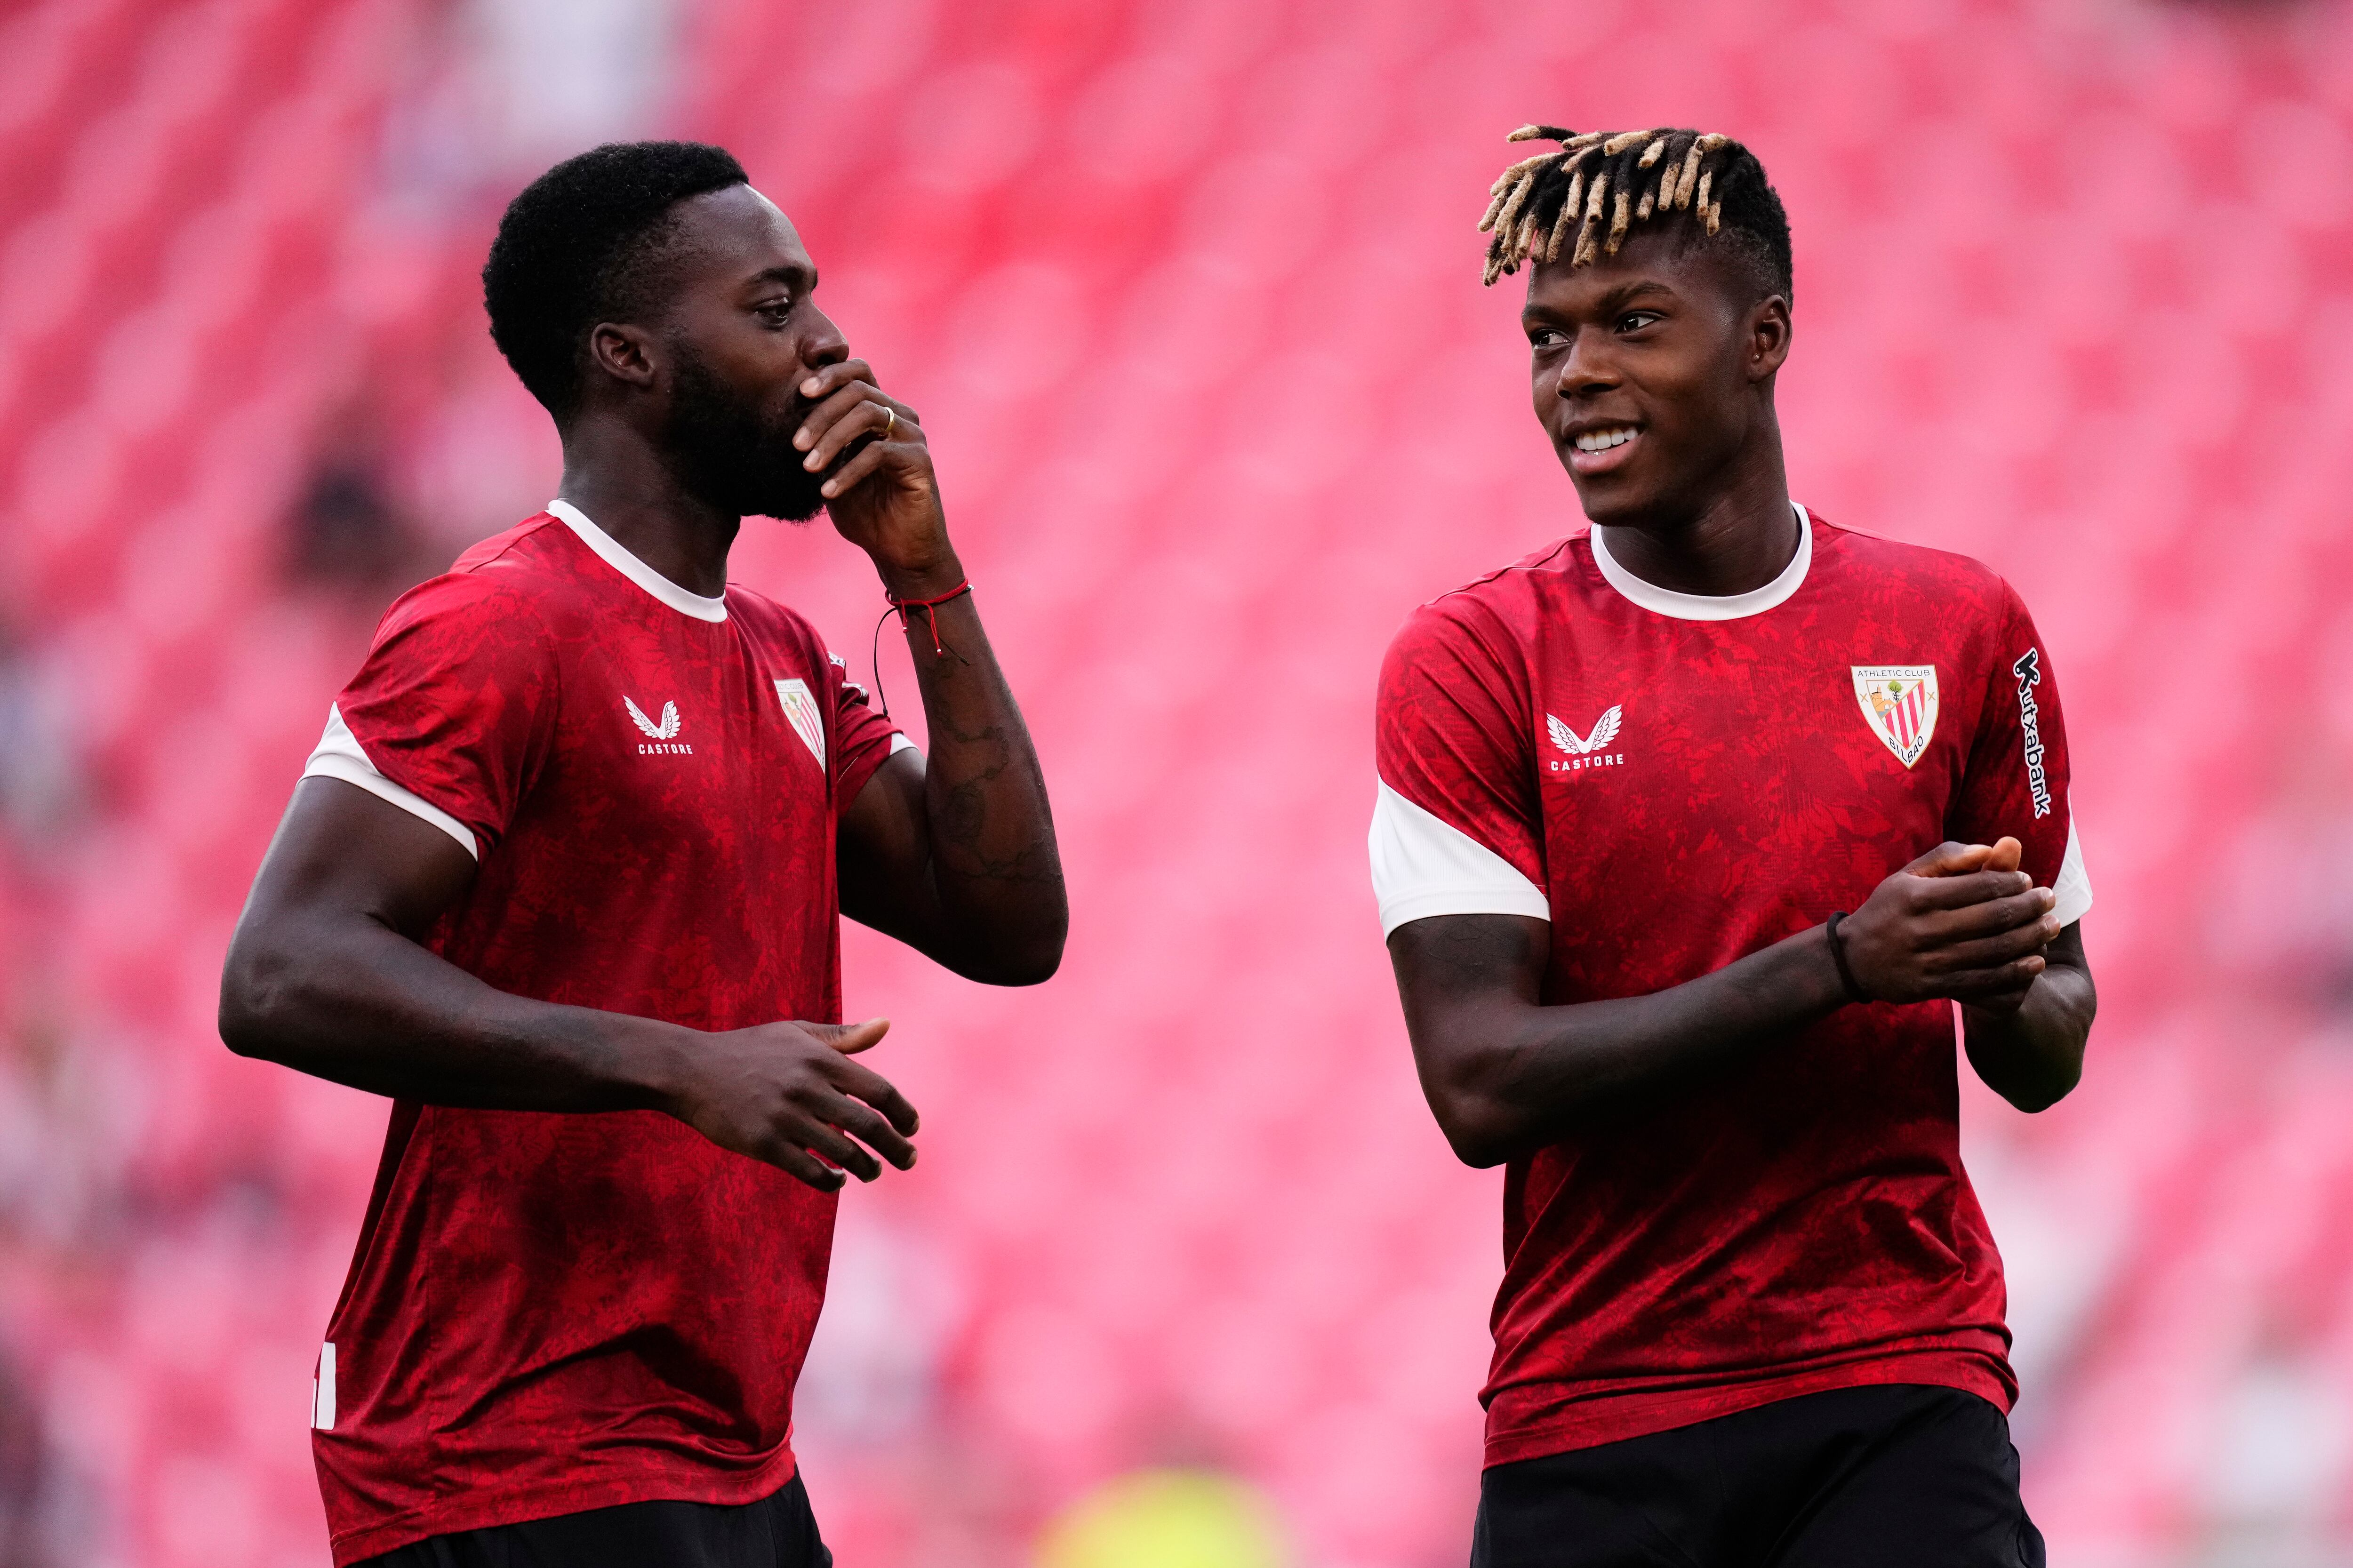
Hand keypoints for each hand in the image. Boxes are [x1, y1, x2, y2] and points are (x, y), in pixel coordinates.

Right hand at [663, 1017, 919, 1190]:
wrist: (690, 1070)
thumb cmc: (749, 1049)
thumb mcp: (795, 1033)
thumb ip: (842, 1036)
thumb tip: (886, 1026)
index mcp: (819, 1059)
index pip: (879, 1090)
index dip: (902, 1112)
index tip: (912, 1128)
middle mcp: (807, 1087)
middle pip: (869, 1125)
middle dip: (896, 1148)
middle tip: (908, 1160)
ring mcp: (784, 1117)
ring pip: (842, 1153)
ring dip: (866, 1168)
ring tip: (872, 1172)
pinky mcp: (763, 1144)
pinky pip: (809, 1171)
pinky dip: (830, 1181)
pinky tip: (836, 1180)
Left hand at [793, 360, 962, 596]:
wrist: (899, 552)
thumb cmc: (865, 512)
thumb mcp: (831, 471)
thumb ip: (818, 442)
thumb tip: (783, 417)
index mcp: (880, 412)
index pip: (857, 371)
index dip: (829, 373)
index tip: (800, 393)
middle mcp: (900, 417)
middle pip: (858, 390)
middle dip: (820, 414)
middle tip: (796, 444)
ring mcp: (912, 436)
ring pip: (867, 414)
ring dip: (831, 438)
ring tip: (807, 466)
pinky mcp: (920, 461)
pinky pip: (878, 452)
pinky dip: (847, 471)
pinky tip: (827, 492)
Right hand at [1837, 840, 2058, 1005]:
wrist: (1854, 959)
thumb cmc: (1889, 909)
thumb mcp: (1907, 875)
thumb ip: (1947, 858)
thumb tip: (1990, 849)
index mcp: (1917, 895)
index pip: (1980, 885)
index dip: (2013, 882)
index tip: (2028, 880)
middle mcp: (1923, 928)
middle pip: (1993, 917)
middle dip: (2030, 907)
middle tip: (2049, 901)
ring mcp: (1929, 960)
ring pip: (1994, 950)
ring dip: (2030, 938)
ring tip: (2050, 927)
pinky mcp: (1934, 986)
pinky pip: (1984, 981)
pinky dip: (2015, 972)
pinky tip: (2036, 962)